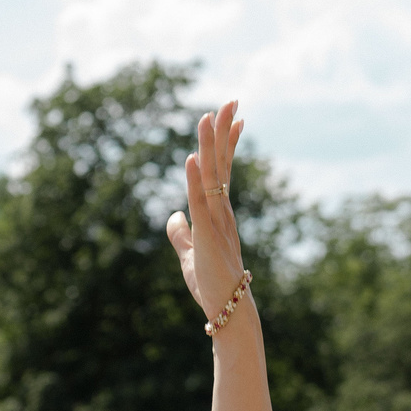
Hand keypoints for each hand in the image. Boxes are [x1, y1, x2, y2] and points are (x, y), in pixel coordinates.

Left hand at [166, 99, 247, 315]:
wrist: (227, 311)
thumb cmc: (211, 286)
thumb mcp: (190, 255)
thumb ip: (181, 235)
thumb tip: (174, 217)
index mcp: (218, 213)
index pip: (224, 170)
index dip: (228, 143)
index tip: (235, 117)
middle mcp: (221, 211)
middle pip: (222, 163)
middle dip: (224, 131)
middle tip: (231, 99)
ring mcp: (216, 222)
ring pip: (213, 176)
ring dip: (210, 145)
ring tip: (209, 116)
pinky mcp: (207, 236)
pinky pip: (200, 202)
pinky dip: (195, 180)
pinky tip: (192, 159)